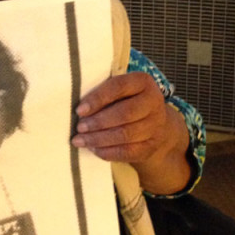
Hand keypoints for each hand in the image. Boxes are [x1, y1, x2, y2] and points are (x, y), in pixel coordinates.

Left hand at [72, 73, 189, 193]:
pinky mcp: (151, 146)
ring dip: (99, 139)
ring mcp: (156, 126)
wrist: (153, 123)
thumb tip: (79, 109)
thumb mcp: (120, 90)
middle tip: (79, 128)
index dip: (98, 98)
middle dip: (98, 122)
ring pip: (125, 134)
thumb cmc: (127, 101)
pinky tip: (93, 149)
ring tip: (80, 140)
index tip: (79, 110)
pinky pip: (128, 152)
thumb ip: (103, 93)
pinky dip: (108, 152)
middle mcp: (153, 102)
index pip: (119, 87)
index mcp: (143, 82)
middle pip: (125, 113)